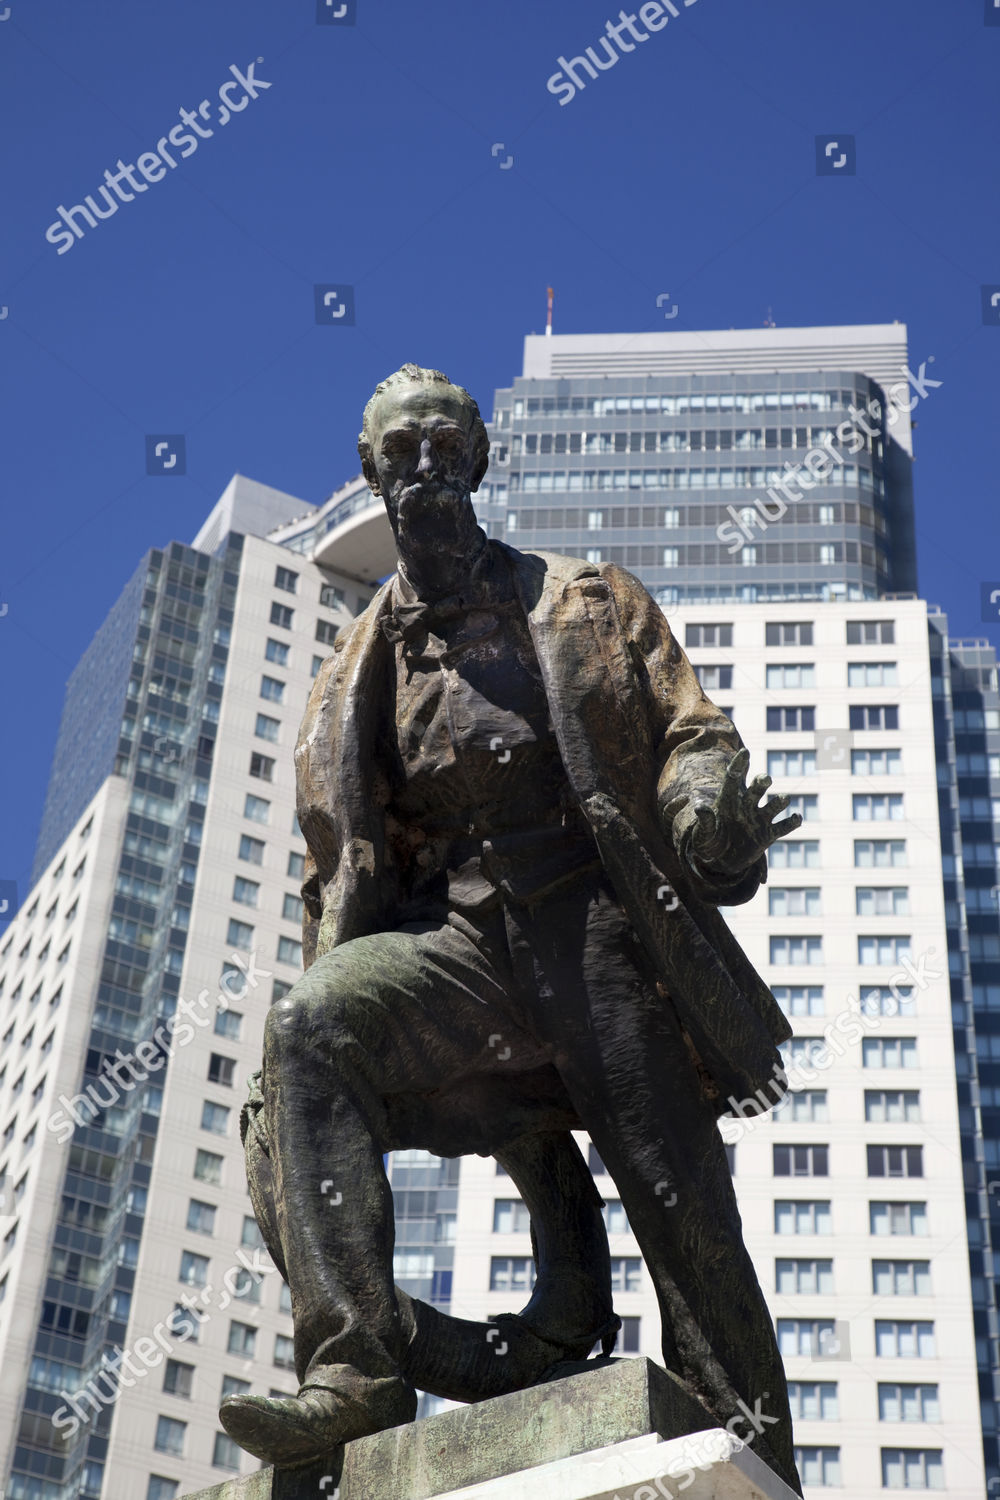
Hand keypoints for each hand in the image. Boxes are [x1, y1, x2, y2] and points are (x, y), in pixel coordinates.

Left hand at [688, 748, 801, 875]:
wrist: (720, 860)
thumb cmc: (709, 842)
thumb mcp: (703, 834)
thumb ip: (705, 821)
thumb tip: (700, 807)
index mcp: (728, 801)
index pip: (734, 778)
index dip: (739, 765)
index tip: (745, 752)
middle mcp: (747, 805)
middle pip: (758, 788)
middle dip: (763, 782)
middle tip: (765, 780)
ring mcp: (759, 819)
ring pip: (774, 805)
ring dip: (780, 801)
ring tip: (782, 800)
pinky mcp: (768, 835)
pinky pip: (783, 826)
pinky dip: (792, 822)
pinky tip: (797, 817)